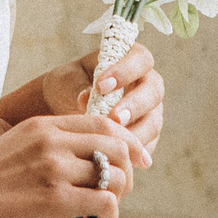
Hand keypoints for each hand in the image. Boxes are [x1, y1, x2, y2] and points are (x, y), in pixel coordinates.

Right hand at [0, 112, 136, 217]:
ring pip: (115, 175)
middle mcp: (52, 141)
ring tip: (104, 211)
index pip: (104, 123)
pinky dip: (109, 216)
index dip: (129, 142)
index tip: (139, 160)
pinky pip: (104, 202)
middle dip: (128, 171)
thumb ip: (49, 146)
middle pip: (117, 146)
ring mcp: (54, 168)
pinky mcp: (54, 199)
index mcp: (43, 125)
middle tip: (117, 193)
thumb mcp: (16, 146)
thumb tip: (86, 161)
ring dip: (119, 197)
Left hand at [34, 43, 164, 164]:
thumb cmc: (68, 86)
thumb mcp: (68, 80)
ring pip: (153, 122)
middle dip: (135, 105)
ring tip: (113, 141)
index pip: (141, 59)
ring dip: (135, 133)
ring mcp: (150, 112)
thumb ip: (79, 86)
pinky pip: (145, 147)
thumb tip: (85, 99)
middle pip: (153, 92)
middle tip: (114, 118)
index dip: (125, 71)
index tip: (101, 86)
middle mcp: (146, 85)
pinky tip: (116, 158)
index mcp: (132, 59)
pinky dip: (132, 153)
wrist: (63, 107)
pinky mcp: (146, 137)